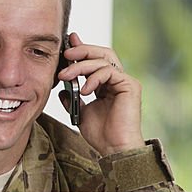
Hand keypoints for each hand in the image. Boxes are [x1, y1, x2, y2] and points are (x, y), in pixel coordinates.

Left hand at [57, 32, 144, 155]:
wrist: (113, 148)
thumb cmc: (100, 134)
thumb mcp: (79, 112)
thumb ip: (72, 98)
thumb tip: (61, 88)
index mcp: (106, 84)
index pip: (95, 60)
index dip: (82, 49)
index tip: (67, 44)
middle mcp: (117, 80)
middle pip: (102, 53)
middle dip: (82, 50)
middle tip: (66, 53)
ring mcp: (125, 82)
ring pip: (103, 60)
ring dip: (81, 66)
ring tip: (66, 76)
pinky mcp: (130, 86)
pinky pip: (110, 72)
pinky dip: (94, 78)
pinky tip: (84, 90)